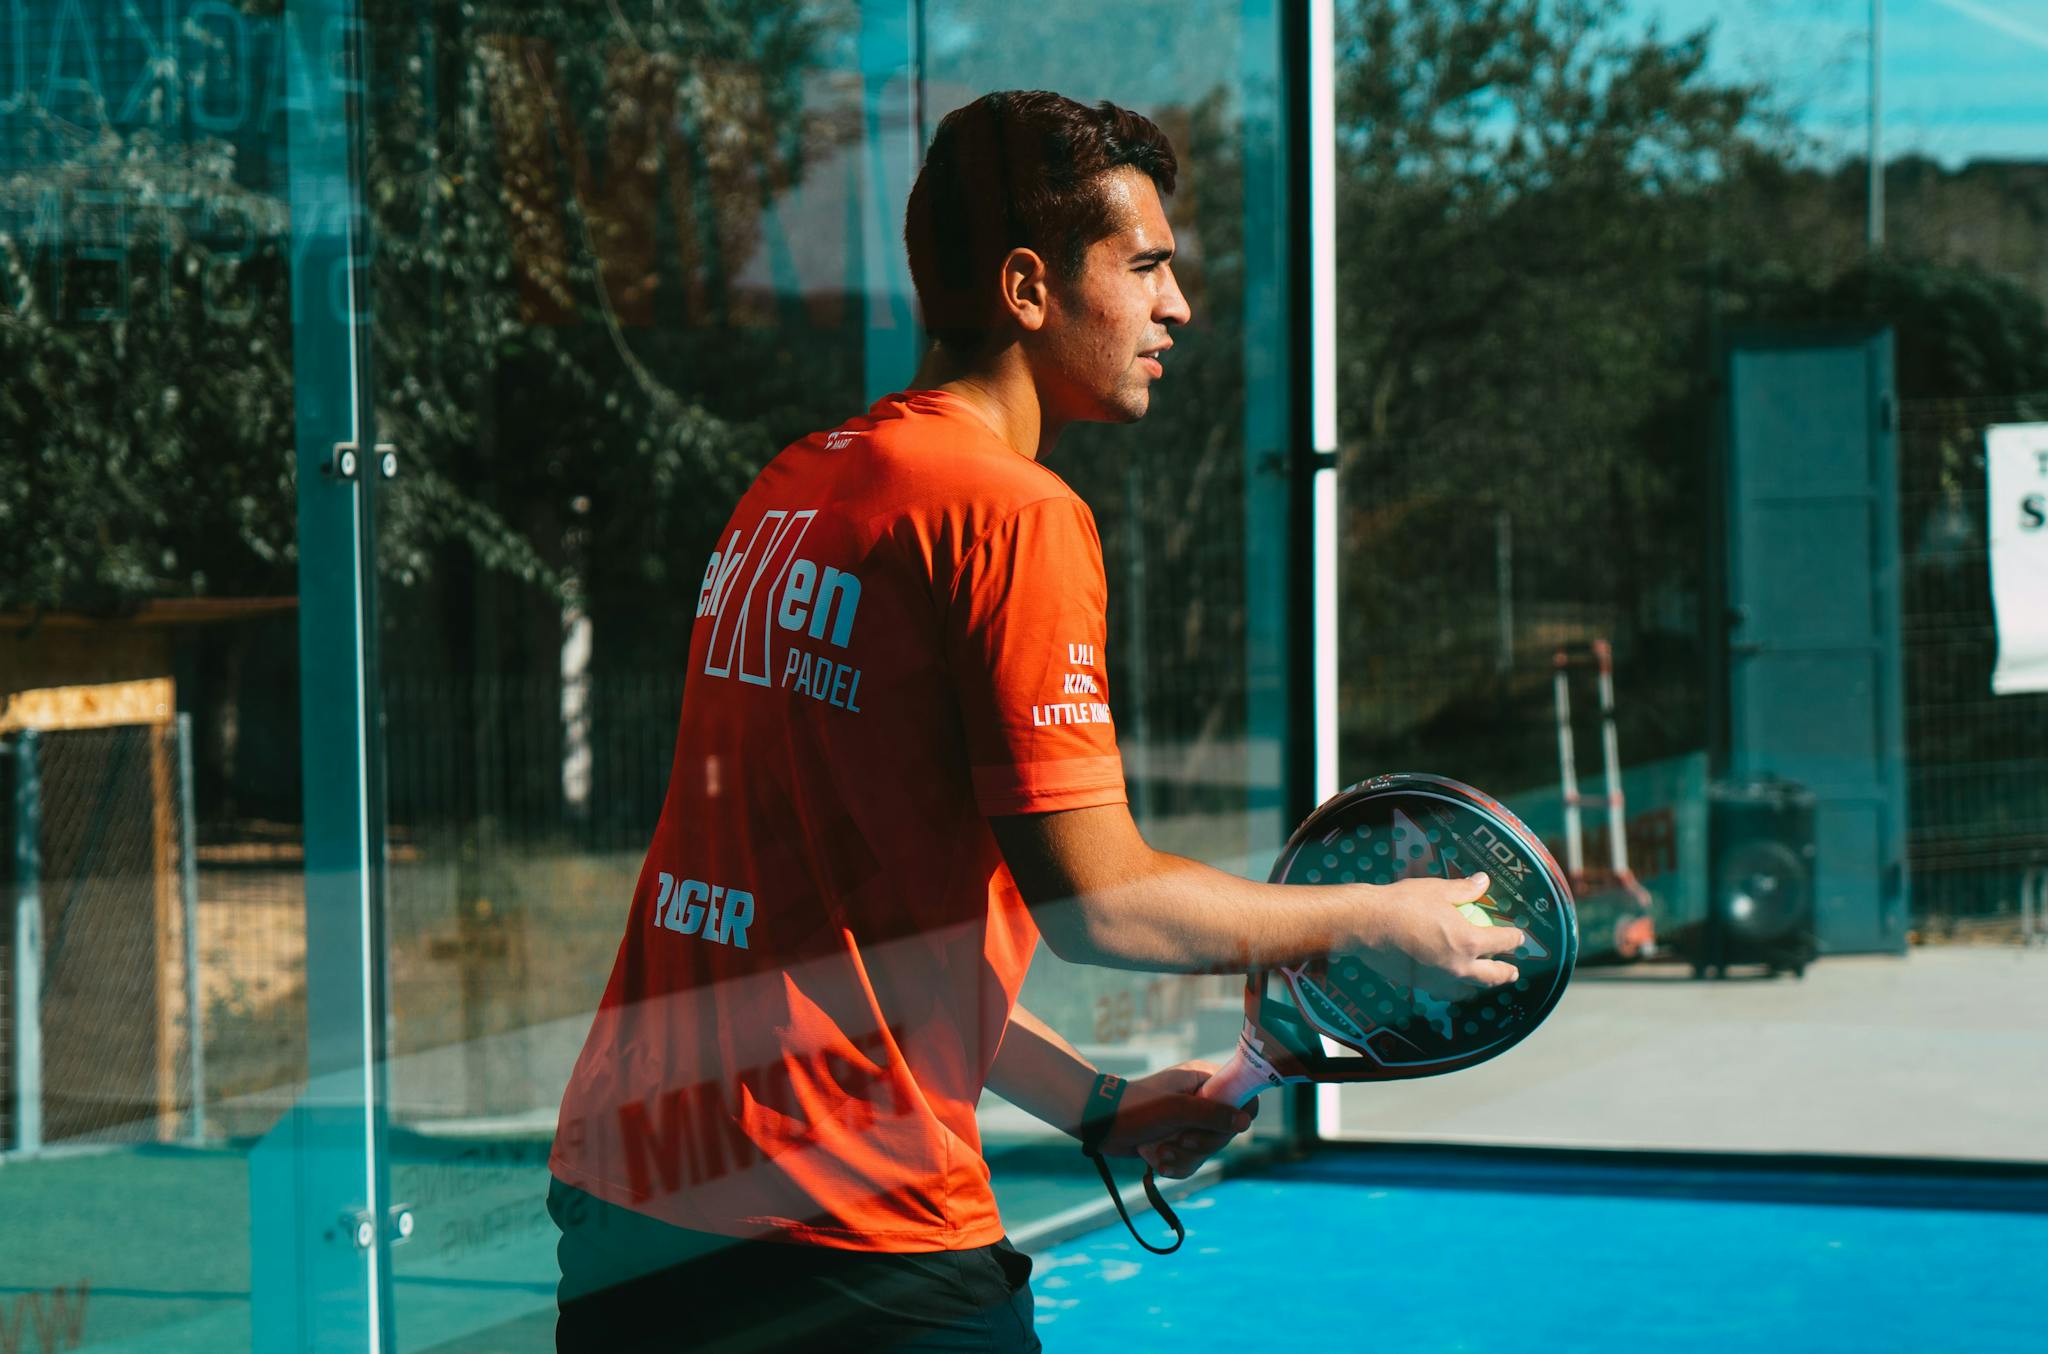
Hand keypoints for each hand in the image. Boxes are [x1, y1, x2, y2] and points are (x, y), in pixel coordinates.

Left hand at [1093, 1061, 1257, 1179]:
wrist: (1100, 1125)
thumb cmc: (1135, 1109)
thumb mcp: (1175, 1110)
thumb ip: (1211, 1114)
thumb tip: (1246, 1121)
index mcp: (1203, 1080)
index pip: (1242, 1094)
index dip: (1238, 1114)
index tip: (1224, 1127)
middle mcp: (1200, 1099)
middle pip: (1226, 1130)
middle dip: (1201, 1143)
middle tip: (1180, 1139)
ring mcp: (1189, 1122)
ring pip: (1208, 1150)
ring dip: (1184, 1157)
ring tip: (1159, 1150)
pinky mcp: (1178, 1141)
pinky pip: (1192, 1162)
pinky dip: (1175, 1165)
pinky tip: (1157, 1160)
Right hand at [1356, 871, 1526, 1001]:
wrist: (1367, 925)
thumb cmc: (1403, 904)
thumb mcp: (1438, 890)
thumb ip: (1465, 890)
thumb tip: (1483, 882)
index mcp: (1469, 942)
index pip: (1502, 942)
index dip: (1514, 938)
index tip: (1518, 936)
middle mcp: (1459, 967)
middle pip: (1493, 976)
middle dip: (1507, 973)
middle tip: (1513, 971)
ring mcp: (1440, 979)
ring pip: (1470, 989)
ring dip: (1481, 985)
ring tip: (1483, 980)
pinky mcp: (1421, 985)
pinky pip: (1445, 991)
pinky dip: (1454, 987)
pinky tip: (1450, 981)